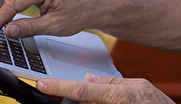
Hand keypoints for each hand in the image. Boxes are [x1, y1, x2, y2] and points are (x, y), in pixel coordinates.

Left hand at [37, 73, 173, 103]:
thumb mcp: (139, 86)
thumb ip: (112, 82)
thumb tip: (89, 78)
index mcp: (117, 97)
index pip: (80, 91)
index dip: (58, 87)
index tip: (41, 83)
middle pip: (81, 102)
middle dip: (74, 97)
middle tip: (76, 92)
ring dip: (89, 101)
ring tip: (113, 97)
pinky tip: (111, 100)